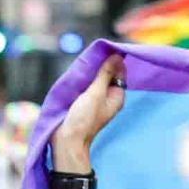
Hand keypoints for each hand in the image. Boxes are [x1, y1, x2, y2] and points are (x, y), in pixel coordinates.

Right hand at [53, 56, 125, 170]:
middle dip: (101, 65)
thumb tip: (117, 56)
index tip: (104, 49)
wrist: (67, 140)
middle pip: (108, 75)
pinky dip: (84, 79)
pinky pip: (87, 86)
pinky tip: (78, 74)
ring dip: (91, 72)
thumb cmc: (83, 119)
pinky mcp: (85, 102)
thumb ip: (105, 75)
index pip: (120, 73)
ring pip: (97, 80)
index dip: (114, 60)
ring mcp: (97, 100)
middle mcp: (109, 98)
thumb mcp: (95, 93)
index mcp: (117, 97)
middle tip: (92, 55)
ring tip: (84, 63)